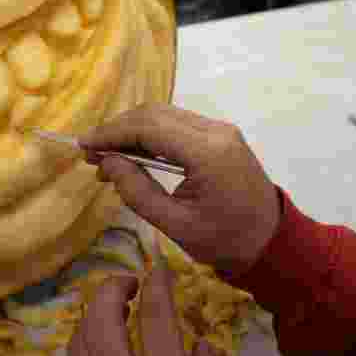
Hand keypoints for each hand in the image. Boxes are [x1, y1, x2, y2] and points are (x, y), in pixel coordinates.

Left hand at [51, 267, 227, 355]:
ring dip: (91, 322)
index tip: (158, 269)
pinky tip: (85, 351)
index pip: (157, 320)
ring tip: (110, 316)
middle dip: (111, 294)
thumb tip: (201, 345)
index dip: (157, 286)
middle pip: (101, 326)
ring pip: (76, 348)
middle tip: (128, 285)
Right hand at [79, 104, 281, 279]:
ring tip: (106, 158)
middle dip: (118, 130)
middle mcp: (215, 131)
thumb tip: (108, 163)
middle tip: (90, 154)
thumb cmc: (224, 240)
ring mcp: (220, 130)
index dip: (112, 133)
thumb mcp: (175, 225)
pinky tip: (132, 155)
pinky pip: (177, 125)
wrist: (271, 242)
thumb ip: (138, 192)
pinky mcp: (220, 136)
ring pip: (164, 115)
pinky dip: (150, 135)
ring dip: (132, 131)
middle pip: (155, 114)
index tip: (83, 145)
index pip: (149, 128)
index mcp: (208, 152)